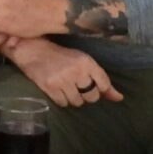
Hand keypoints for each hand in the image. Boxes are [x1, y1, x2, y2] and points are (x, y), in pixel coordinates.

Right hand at [0, 37, 121, 107]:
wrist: (33, 50)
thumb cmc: (61, 56)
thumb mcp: (82, 62)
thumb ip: (101, 80)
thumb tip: (119, 98)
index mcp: (87, 62)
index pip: (104, 84)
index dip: (101, 89)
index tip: (94, 86)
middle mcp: (77, 71)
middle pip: (92, 96)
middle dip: (87, 95)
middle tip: (78, 87)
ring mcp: (63, 80)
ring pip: (77, 102)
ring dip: (74, 98)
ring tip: (67, 88)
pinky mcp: (50, 87)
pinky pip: (64, 103)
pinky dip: (62, 100)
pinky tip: (58, 91)